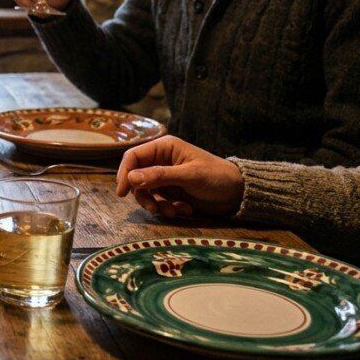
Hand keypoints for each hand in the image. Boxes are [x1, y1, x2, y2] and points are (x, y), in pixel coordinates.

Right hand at [115, 136, 244, 217]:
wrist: (237, 194)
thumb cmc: (216, 177)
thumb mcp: (189, 175)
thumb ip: (159, 176)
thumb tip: (131, 178)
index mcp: (164, 148)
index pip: (133, 157)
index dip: (124, 173)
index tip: (122, 192)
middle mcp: (161, 161)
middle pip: (136, 178)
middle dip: (144, 195)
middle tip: (154, 208)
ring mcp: (165, 177)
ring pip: (145, 193)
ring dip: (157, 205)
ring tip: (174, 211)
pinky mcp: (170, 192)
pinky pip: (158, 201)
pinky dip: (168, 208)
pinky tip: (184, 209)